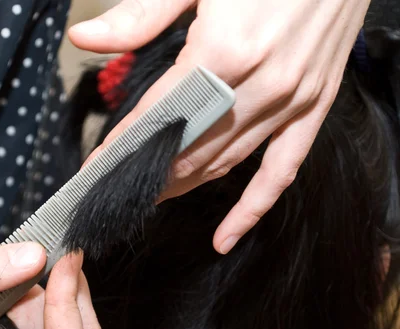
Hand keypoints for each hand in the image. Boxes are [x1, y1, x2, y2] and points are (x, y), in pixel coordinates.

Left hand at [69, 0, 370, 253]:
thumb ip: (139, 16)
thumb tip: (83, 40)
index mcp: (224, 52)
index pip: (157, 118)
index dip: (122, 148)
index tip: (96, 171)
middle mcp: (260, 85)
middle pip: (189, 150)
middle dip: (148, 175)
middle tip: (119, 191)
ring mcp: (292, 101)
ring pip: (226, 164)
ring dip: (184, 185)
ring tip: (153, 198)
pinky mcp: (315, 107)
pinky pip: (281, 172)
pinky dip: (252, 209)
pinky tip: (226, 235)